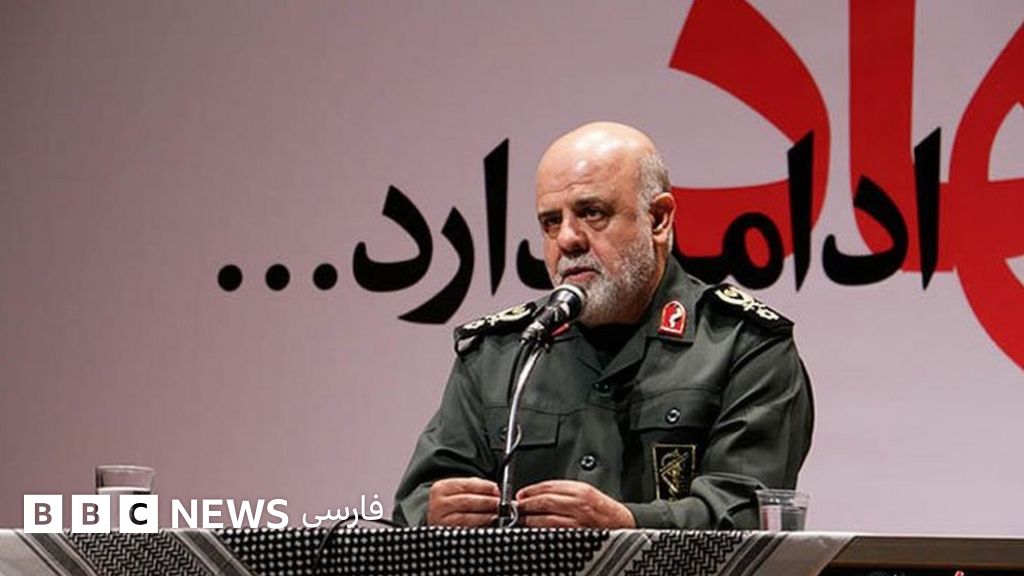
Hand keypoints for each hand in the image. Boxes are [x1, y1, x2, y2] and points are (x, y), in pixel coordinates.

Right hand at [426, 477, 499, 526]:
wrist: (437, 519)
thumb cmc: (452, 503)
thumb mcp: (459, 490)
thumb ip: (476, 486)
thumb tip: (496, 490)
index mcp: (441, 488)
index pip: (466, 485)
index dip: (485, 487)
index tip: (498, 490)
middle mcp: (438, 504)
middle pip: (467, 501)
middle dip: (488, 502)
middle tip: (503, 503)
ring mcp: (440, 520)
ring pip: (467, 517)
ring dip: (486, 515)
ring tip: (499, 514)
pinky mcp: (447, 534)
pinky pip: (466, 529)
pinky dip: (479, 526)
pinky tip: (489, 524)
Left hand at [516, 480, 635, 527]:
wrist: (623, 526)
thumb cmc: (604, 509)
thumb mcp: (586, 491)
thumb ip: (562, 490)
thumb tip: (536, 493)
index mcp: (581, 491)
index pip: (548, 487)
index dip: (530, 491)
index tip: (520, 495)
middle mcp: (579, 506)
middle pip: (545, 502)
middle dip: (526, 505)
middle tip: (517, 507)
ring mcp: (577, 524)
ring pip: (546, 520)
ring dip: (530, 520)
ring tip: (522, 519)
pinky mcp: (576, 539)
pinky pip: (553, 534)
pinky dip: (541, 532)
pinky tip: (535, 531)